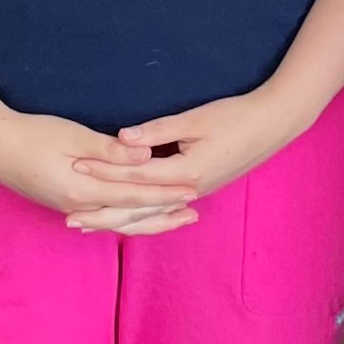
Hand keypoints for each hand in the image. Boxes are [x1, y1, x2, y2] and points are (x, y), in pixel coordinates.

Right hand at [0, 107, 201, 233]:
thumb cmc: (31, 135)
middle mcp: (79, 206)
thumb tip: (146, 154)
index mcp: (83, 190)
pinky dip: (124, 219)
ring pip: (116, 222)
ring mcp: (69, 207)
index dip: (166, 193)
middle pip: (130, 217)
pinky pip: (102, 218)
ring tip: (172, 218)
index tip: (192, 191)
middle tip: (193, 213)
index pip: (135, 194)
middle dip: (163, 215)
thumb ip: (111, 149)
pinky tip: (134, 218)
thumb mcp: (73, 136)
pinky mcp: (63, 203)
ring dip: (146, 221)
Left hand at [74, 83, 308, 206]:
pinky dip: (140, 217)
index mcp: (186, 173)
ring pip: (150, 216)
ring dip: (118, 221)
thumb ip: (158, 131)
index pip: (135, 178)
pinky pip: (162, 212)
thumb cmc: (236, 117)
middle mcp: (189, 191)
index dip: (103, 173)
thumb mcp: (196, 119)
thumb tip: (123, 138)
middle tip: (69, 219)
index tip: (74, 169)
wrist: (274, 124)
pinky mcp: (200, 189)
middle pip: (138, 210)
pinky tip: (126, 218)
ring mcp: (196, 194)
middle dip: (102, 214)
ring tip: (89, 226)